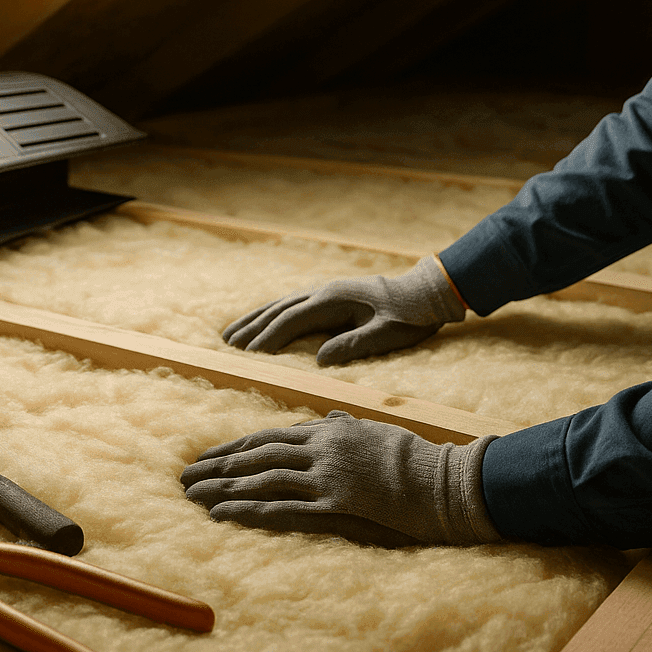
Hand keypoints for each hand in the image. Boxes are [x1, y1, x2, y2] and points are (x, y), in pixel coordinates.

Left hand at [180, 411, 498, 547]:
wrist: (444, 481)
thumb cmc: (414, 458)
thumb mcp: (376, 430)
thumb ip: (347, 425)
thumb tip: (328, 417)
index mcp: (328, 430)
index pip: (268, 437)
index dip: (234, 448)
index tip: (209, 457)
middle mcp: (320, 449)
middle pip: (256, 456)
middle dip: (217, 466)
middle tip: (186, 476)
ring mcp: (326, 478)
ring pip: (261, 479)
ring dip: (222, 488)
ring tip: (192, 496)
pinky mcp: (334, 507)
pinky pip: (282, 509)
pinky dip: (247, 510)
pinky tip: (222, 514)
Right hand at [221, 257, 464, 364]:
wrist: (426, 292)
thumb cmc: (410, 318)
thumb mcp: (386, 335)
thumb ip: (354, 345)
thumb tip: (319, 360)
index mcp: (334, 300)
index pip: (292, 319)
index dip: (268, 337)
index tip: (248, 355)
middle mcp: (324, 291)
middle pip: (278, 308)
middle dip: (251, 326)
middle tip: (226, 344)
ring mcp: (326, 291)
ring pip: (282, 303)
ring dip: (256, 317)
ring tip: (231, 332)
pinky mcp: (330, 295)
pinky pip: (293, 303)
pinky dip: (272, 313)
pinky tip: (263, 322)